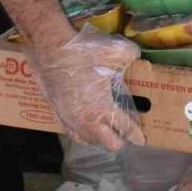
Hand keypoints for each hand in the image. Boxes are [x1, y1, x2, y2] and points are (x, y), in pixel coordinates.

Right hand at [27, 24, 145, 150]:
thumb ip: (132, 57)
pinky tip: (87, 128)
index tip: (142, 140)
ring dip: (101, 139)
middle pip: (108, 143)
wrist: (49, 46)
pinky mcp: (57, 113)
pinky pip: (73, 133)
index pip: (124, 128)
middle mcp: (86, 120)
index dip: (135, 135)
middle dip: (120, 141)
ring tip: (108, 132)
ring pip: (89, 141)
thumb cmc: (83, 51)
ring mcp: (70, 119)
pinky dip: (84, 135)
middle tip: (127, 135)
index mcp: (102, 109)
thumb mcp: (117, 51)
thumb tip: (136, 57)